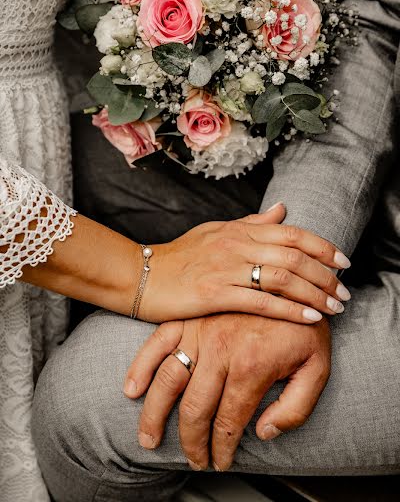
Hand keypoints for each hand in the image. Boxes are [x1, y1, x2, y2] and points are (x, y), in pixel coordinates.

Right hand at [125, 314, 330, 470]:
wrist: (292, 281)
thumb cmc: (304, 327)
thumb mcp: (318, 368)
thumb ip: (296, 407)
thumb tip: (263, 432)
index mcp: (251, 365)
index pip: (228, 422)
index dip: (222, 449)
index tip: (220, 462)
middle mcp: (219, 349)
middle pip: (194, 409)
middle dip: (190, 442)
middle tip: (193, 459)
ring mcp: (198, 331)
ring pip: (168, 381)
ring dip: (154, 415)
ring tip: (148, 439)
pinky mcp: (187, 318)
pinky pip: (156, 344)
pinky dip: (140, 368)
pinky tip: (131, 390)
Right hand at [139, 203, 350, 322]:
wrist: (141, 275)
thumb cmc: (179, 256)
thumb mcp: (216, 232)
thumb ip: (252, 223)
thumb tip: (283, 208)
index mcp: (238, 230)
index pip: (292, 232)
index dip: (323, 247)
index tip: (343, 262)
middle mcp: (236, 245)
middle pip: (294, 255)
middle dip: (326, 275)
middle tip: (344, 292)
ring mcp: (226, 269)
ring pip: (283, 277)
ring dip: (314, 294)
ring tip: (334, 308)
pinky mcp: (214, 294)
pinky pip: (261, 303)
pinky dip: (289, 311)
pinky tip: (308, 318)